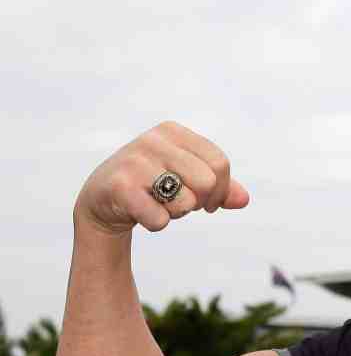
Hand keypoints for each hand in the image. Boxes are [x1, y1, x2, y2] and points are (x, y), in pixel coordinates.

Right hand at [75, 121, 249, 235]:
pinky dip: (157, 224)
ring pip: (186, 202)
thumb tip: (243, 199)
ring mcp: (134, 162)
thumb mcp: (188, 180)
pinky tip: (141, 212)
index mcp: (173, 132)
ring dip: (177, 213)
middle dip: (200, 203)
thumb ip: (220, 188)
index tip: (208, 202)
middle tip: (183, 204)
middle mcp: (153, 140)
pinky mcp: (120, 187)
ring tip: (159, 204)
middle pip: (207, 182)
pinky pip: (161, 219)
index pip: (220, 163)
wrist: (102, 200)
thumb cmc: (153, 186)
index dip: (221, 190)